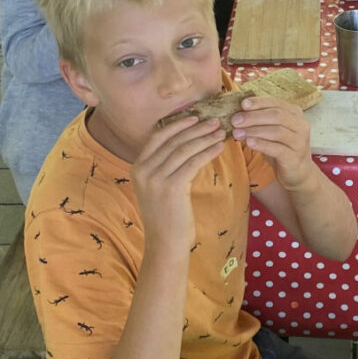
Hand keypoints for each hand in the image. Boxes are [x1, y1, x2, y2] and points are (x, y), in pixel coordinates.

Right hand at [131, 116, 225, 255]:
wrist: (165, 242)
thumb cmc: (167, 214)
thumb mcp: (159, 186)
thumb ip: (165, 165)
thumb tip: (187, 141)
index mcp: (137, 166)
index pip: (157, 136)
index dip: (177, 124)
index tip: (195, 116)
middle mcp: (143, 170)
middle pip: (173, 140)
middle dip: (196, 128)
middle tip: (214, 121)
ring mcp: (155, 179)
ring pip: (184, 149)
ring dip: (205, 138)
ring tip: (220, 132)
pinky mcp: (171, 187)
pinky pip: (193, 162)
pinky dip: (208, 152)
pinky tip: (220, 147)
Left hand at [231, 97, 313, 190]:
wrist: (297, 172)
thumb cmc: (282, 147)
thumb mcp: (272, 131)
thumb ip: (261, 121)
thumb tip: (239, 114)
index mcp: (295, 114)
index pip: (276, 103)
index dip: (259, 103)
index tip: (242, 104)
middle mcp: (301, 125)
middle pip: (277, 115)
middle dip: (254, 117)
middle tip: (235, 120)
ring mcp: (299, 141)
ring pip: (277, 131)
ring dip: (254, 131)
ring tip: (237, 133)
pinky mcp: (294, 157)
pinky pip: (277, 149)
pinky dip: (262, 144)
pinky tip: (249, 143)